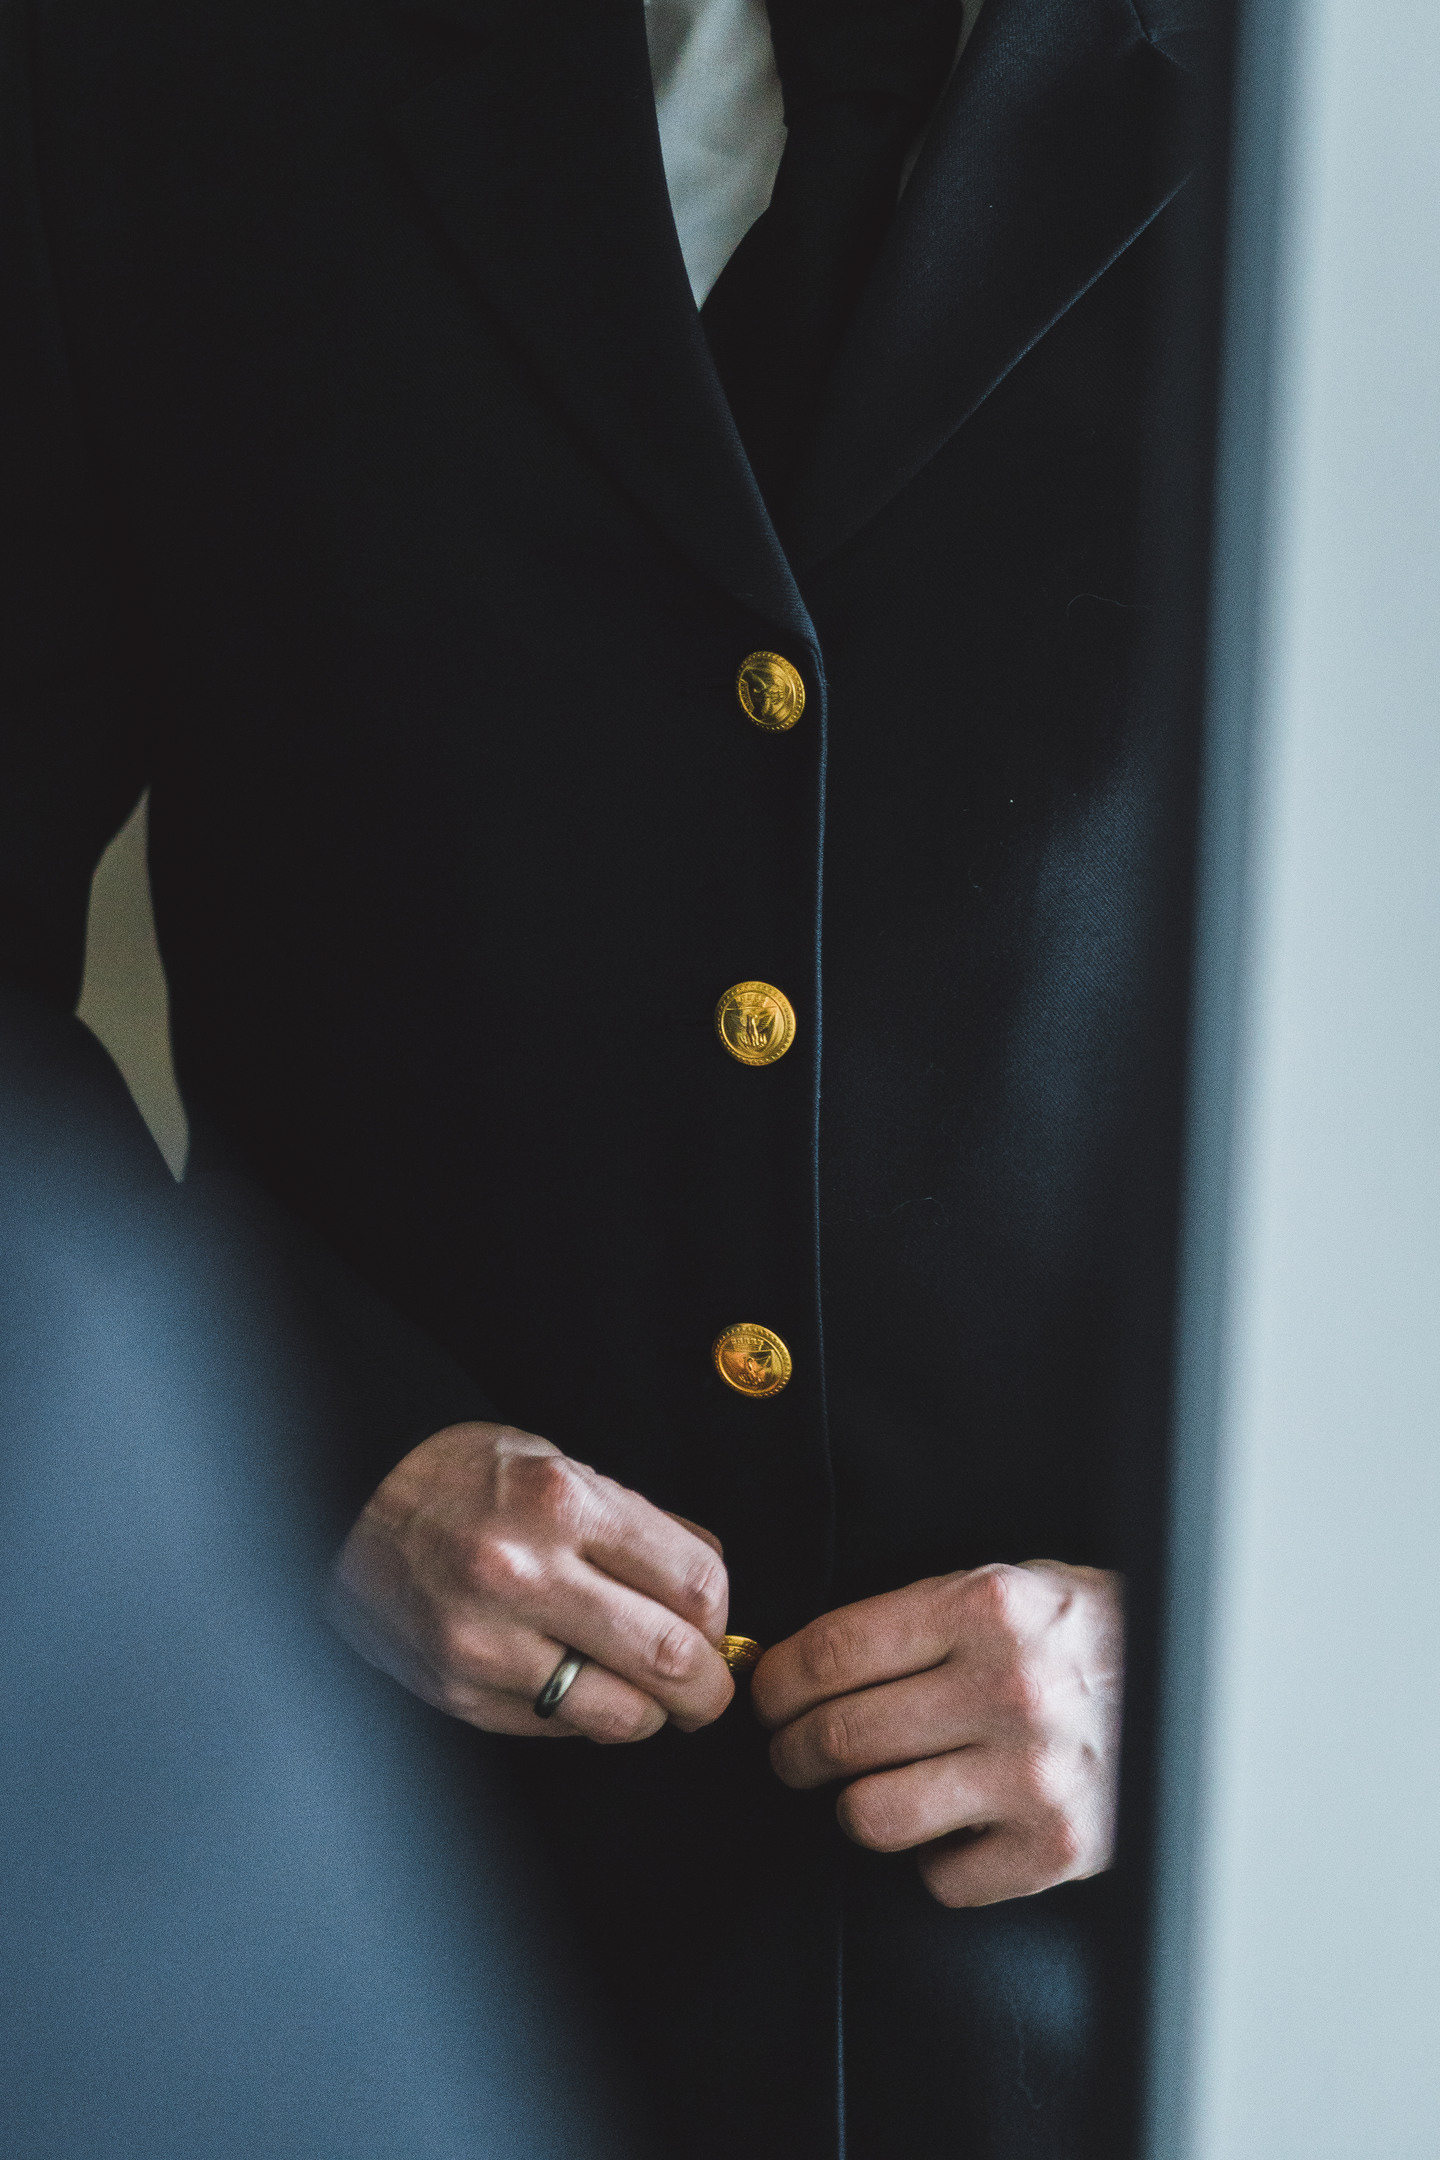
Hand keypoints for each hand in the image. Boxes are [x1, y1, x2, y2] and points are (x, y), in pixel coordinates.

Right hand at [330, 1422, 733, 1741]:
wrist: (345, 1501)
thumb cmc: (460, 1478)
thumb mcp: (558, 1464)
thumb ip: (637, 1522)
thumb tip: (710, 1584)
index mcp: (562, 1503)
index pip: (694, 1584)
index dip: (721, 1616)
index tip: (714, 1624)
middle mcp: (524, 1574)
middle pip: (670, 1659)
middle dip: (707, 1687)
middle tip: (708, 1688)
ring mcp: (487, 1641)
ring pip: (620, 1714)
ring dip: (650, 1713)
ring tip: (643, 1692)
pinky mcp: (458, 1691)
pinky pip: (557, 1727)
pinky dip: (583, 1716)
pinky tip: (571, 1681)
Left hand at [752, 1562, 1123, 1905]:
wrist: (1203, 1685)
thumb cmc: (1084, 1634)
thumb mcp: (1009, 1588)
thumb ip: (919, 1616)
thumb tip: (802, 1661)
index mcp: (987, 1607)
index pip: (831, 1653)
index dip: (775, 1684)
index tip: (766, 1698)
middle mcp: (1010, 1688)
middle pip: (837, 1737)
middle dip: (791, 1751)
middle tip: (791, 1751)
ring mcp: (1035, 1774)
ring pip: (871, 1815)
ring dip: (853, 1806)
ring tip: (867, 1788)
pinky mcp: (1059, 1848)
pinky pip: (940, 1878)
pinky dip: (935, 1860)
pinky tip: (957, 1824)